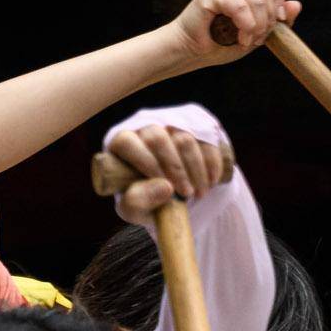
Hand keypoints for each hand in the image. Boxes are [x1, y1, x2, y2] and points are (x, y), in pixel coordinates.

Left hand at [104, 119, 234, 217]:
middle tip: (186, 194)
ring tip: (198, 193)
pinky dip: (211, 162)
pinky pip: (206, 139)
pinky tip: (211, 181)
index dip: (146, 163)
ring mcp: (170, 122)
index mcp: (118, 144)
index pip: (127, 142)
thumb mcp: (134, 208)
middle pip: (158, 139)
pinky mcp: (196, 124)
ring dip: (195, 169)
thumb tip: (166, 188)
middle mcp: (143, 127)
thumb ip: (138, 201)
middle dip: (175, 170)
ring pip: (185, 138)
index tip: (166, 186)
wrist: (173, 192)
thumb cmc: (144, 199)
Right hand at [171, 0, 296, 62]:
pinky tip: (240, 38)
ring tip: (248, 40)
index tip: (273, 20)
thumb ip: (277, 18)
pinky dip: (246, 25)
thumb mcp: (258, 30)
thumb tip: (295, 5)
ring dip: (258, 25)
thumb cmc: (219, 41)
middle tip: (258, 37)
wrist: (188, 51)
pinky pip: (240, 7)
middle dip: (269, 18)